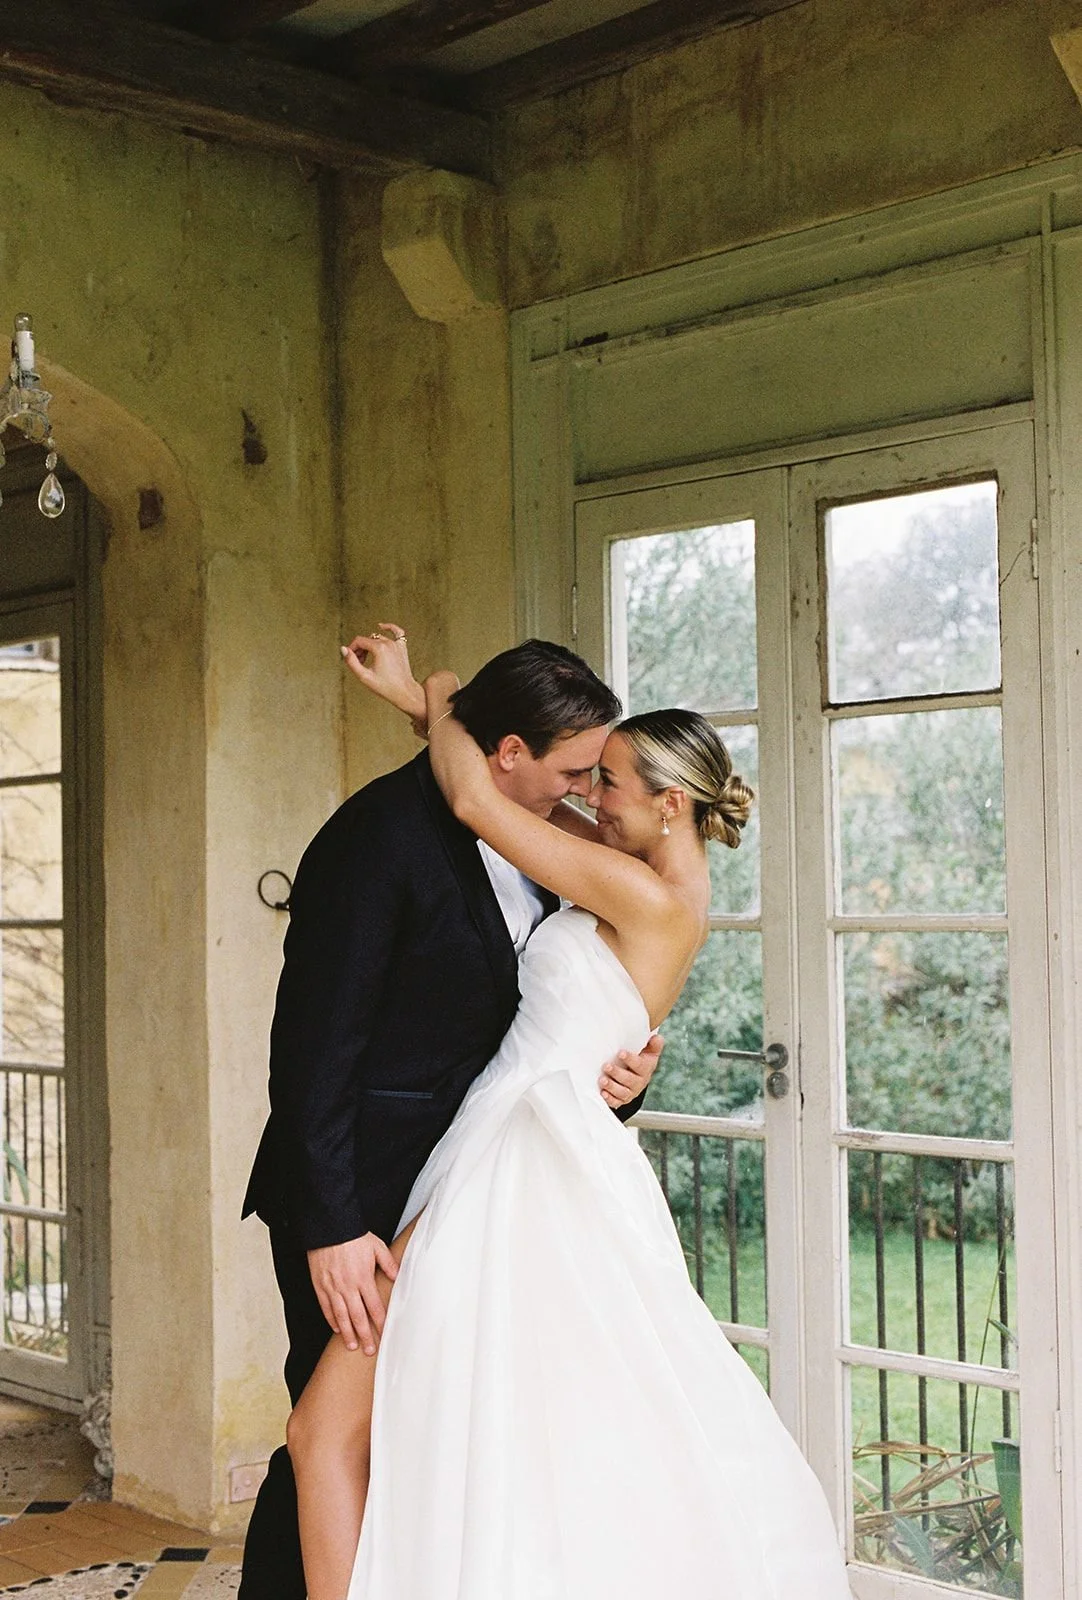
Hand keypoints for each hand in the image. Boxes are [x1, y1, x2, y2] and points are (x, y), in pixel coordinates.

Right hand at [307, 1232, 398, 1354]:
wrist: (329, 1228)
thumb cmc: (352, 1236)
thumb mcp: (376, 1246)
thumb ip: (388, 1263)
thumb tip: (397, 1275)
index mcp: (363, 1278)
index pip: (374, 1306)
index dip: (380, 1322)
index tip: (384, 1333)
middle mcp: (348, 1286)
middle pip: (358, 1317)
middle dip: (365, 1335)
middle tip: (369, 1350)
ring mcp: (332, 1288)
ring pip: (341, 1316)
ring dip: (347, 1333)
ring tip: (352, 1345)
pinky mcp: (320, 1286)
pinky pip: (326, 1307)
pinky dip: (331, 1320)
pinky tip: (336, 1329)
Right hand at [342, 625, 425, 733]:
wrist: (404, 692)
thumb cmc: (385, 687)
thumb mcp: (364, 676)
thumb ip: (352, 662)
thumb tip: (343, 649)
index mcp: (379, 648)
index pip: (359, 641)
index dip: (352, 649)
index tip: (351, 659)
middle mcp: (389, 643)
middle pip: (368, 639)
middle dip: (360, 649)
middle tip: (359, 663)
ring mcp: (397, 645)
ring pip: (378, 638)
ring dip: (370, 646)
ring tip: (367, 659)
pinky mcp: (403, 648)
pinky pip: (397, 633)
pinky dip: (390, 628)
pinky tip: (382, 626)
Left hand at [599, 1032, 663, 1108]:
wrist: (638, 1074)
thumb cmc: (642, 1059)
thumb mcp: (650, 1051)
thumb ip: (654, 1044)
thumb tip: (656, 1038)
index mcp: (646, 1068)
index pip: (640, 1065)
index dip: (630, 1059)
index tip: (620, 1053)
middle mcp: (640, 1082)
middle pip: (630, 1080)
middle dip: (617, 1073)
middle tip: (607, 1066)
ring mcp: (631, 1092)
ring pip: (623, 1092)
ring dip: (612, 1087)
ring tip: (602, 1080)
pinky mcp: (622, 1100)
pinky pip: (617, 1102)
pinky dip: (610, 1099)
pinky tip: (603, 1093)